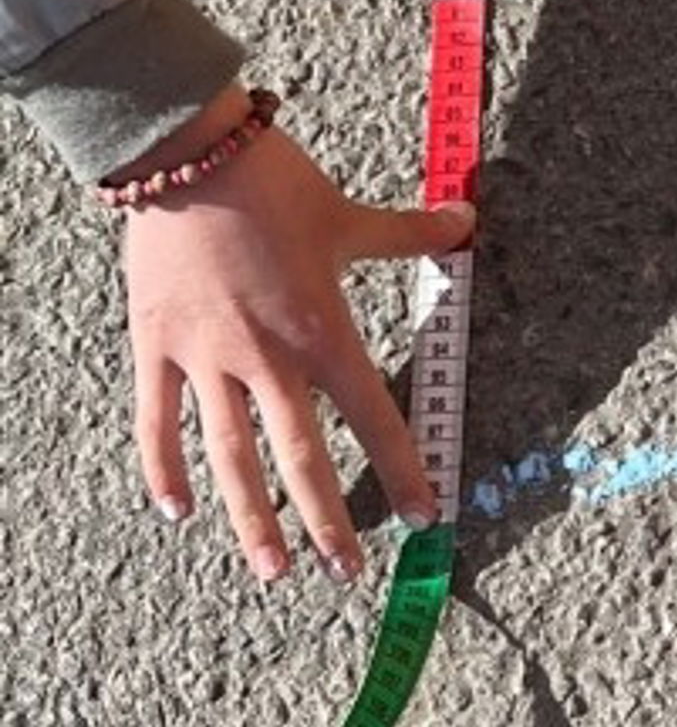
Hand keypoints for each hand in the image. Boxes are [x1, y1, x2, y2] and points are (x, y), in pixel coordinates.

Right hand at [122, 97, 468, 580]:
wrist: (187, 155)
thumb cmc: (274, 184)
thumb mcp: (349, 215)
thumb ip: (410, 233)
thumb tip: (469, 223)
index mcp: (321, 330)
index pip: (374, 416)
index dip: (403, 468)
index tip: (427, 514)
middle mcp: (266, 358)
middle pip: (300, 458)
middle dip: (327, 520)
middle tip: (346, 572)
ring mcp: (206, 359)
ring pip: (230, 458)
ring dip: (251, 519)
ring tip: (272, 570)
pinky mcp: (157, 348)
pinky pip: (157, 422)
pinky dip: (164, 470)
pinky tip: (177, 513)